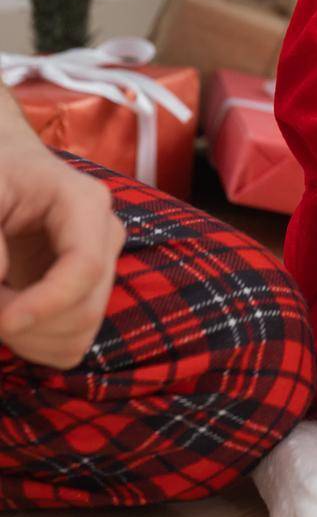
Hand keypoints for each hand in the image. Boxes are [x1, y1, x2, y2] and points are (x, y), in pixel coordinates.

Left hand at [0, 140, 125, 369]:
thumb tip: (0, 278)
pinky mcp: (90, 293)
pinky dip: (34, 345)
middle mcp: (106, 235)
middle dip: (27, 323)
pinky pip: (72, 345)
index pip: (86, 267)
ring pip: (79, 334)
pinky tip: (13, 315)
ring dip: (27, 336)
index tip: (2, 322)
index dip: (46, 304)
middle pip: (85, 309)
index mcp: (85, 203)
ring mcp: (103, 267)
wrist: (10, 171)